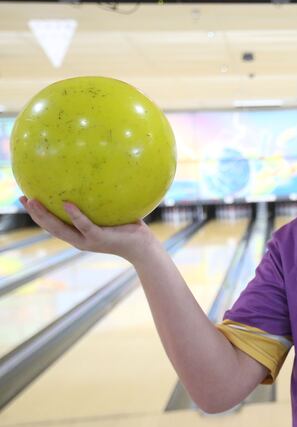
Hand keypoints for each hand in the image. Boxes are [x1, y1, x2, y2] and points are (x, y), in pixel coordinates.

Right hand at [19, 196, 156, 262]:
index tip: (25, 200)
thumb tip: (96, 178)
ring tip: (33, 202)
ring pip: (61, 229)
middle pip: (51, 227)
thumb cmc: (129, 229)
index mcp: (79, 235)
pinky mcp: (100, 238)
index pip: (54, 225)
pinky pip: (85, 226)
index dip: (38, 214)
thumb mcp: (111, 214)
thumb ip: (101, 202)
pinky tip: (67, 204)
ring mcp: (88, 240)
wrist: (144, 248)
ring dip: (46, 216)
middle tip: (22, 199)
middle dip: (35, 214)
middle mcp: (79, 240)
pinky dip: (75, 216)